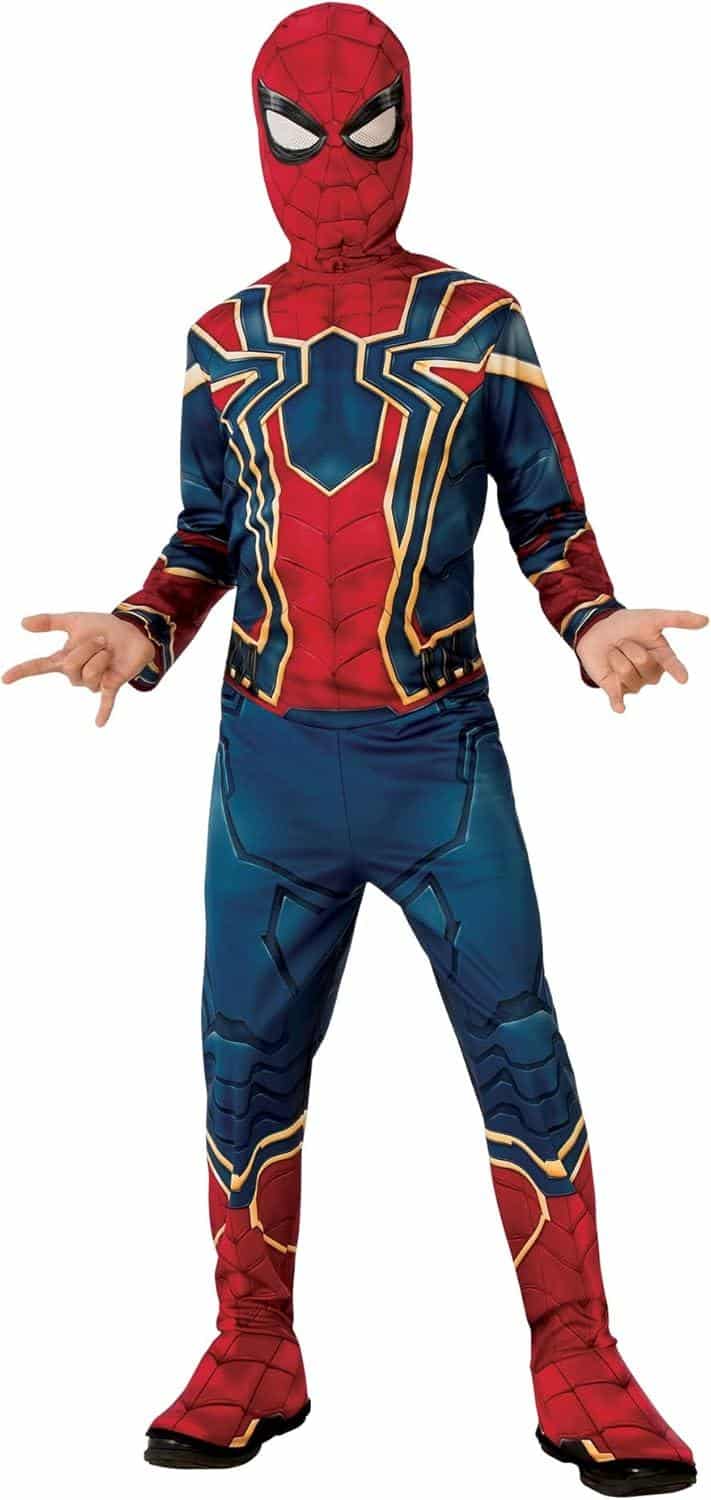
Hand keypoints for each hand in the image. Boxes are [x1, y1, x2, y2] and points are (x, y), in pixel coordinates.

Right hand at [2, 612, 154, 725]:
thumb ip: (50, 622)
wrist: (131, 632)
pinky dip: (103, 712)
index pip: (39, 666)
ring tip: (109, 651)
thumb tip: (23, 622)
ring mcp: (94, 681)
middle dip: (88, 648)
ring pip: (90, 673)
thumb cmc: (102, 628)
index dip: (22, 671)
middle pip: (72, 666)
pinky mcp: (111, 685)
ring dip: (102, 656)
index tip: (6, 678)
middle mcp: (76, 674)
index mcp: (64, 659)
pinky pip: (106, 701)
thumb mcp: (75, 621)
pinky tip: (99, 724)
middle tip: (101, 640)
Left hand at [576, 607, 707, 711]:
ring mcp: (633, 683)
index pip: (671, 664)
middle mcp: (650, 673)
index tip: (683, 678)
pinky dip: (618, 703)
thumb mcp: (653, 618)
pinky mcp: (615, 690)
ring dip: (615, 656)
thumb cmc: (628, 625)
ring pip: (626, 672)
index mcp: (662, 657)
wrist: (597, 629)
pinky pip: (618, 698)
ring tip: (614, 651)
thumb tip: (705, 620)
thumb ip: (678, 619)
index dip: (676, 670)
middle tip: (623, 642)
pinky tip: (619, 708)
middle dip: (630, 647)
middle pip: (643, 663)